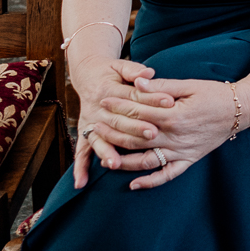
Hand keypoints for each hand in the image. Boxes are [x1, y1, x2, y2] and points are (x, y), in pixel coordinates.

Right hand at [69, 53, 163, 188]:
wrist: (88, 76)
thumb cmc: (111, 71)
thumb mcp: (121, 66)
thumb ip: (134, 69)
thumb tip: (148, 72)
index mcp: (108, 90)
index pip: (134, 97)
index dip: (152, 99)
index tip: (170, 102)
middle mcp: (97, 109)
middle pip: (118, 121)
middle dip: (135, 128)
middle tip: (153, 134)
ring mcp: (89, 123)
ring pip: (98, 139)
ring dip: (106, 151)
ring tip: (115, 163)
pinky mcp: (86, 133)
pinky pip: (81, 152)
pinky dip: (80, 168)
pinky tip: (81, 184)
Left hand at [97, 76, 248, 189]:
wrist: (240, 110)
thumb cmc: (215, 94)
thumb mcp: (190, 85)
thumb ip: (162, 86)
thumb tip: (138, 83)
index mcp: (174, 115)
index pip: (138, 112)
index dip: (118, 106)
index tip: (103, 101)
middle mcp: (175, 136)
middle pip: (136, 137)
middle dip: (113, 132)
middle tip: (95, 126)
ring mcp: (181, 151)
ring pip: (146, 160)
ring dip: (124, 160)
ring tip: (106, 157)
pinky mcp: (189, 160)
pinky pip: (167, 175)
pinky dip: (150, 182)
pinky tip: (133, 184)